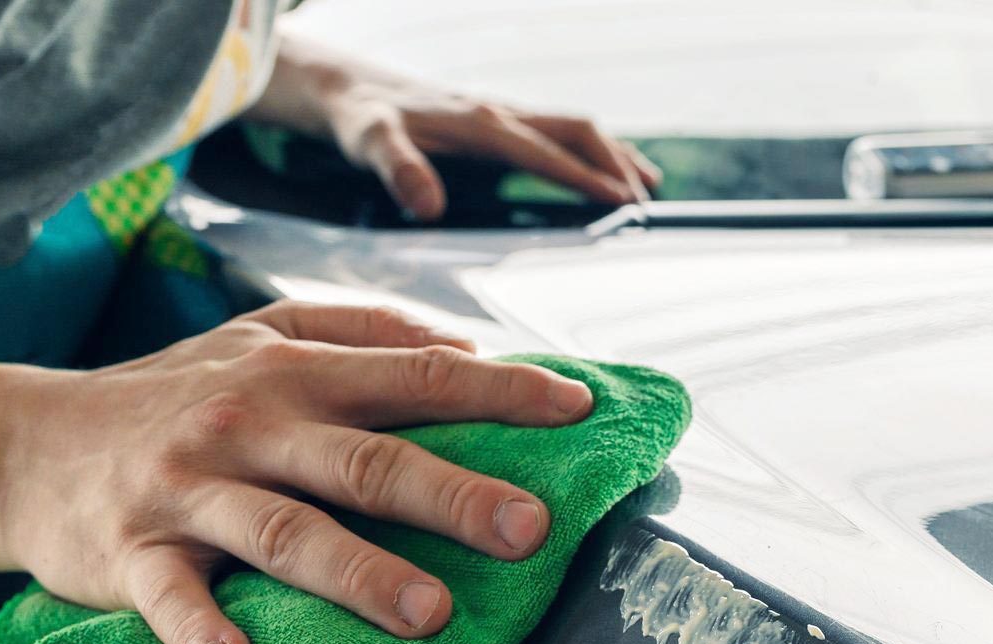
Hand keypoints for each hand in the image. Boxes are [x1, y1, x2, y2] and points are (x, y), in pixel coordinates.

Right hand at [0, 302, 591, 643]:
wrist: (24, 444)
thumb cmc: (169, 397)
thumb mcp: (258, 338)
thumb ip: (357, 332)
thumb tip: (462, 345)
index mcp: (293, 372)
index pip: (415, 376)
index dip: (499, 391)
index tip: (578, 410)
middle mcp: (250, 424)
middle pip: (365, 459)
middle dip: (453, 492)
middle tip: (529, 529)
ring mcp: (190, 491)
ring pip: (285, 531)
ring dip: (358, 572)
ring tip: (427, 614)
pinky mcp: (132, 552)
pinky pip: (171, 598)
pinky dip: (202, 634)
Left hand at [247, 34, 661, 220]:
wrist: (345, 88)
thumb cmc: (359, 119)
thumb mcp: (371, 145)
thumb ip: (400, 172)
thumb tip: (429, 206)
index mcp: (480, 122)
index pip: (547, 152)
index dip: (586, 177)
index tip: (621, 203)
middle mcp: (498, 112)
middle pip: (576, 129)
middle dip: (616, 162)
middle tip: (646, 201)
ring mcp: (500, 114)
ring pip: (572, 127)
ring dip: (611, 153)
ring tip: (646, 184)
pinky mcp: (495, 121)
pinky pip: (554, 132)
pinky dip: (586, 150)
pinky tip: (599, 170)